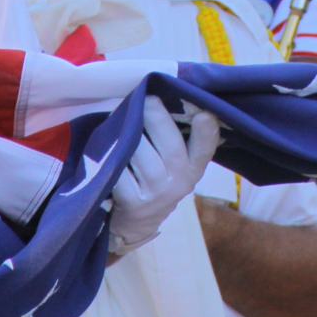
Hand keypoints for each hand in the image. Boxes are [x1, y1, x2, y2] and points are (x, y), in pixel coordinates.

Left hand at [108, 98, 220, 256]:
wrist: (139, 221)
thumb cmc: (159, 179)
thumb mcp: (178, 164)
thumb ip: (180, 138)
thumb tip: (166, 95)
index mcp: (194, 167)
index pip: (205, 148)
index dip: (206, 132)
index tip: (203, 115)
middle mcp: (180, 181)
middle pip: (169, 144)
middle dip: (156, 117)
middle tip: (145, 99)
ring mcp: (157, 193)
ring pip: (140, 153)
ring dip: (129, 133)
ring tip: (124, 118)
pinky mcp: (133, 202)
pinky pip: (120, 170)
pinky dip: (113, 157)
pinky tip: (110, 148)